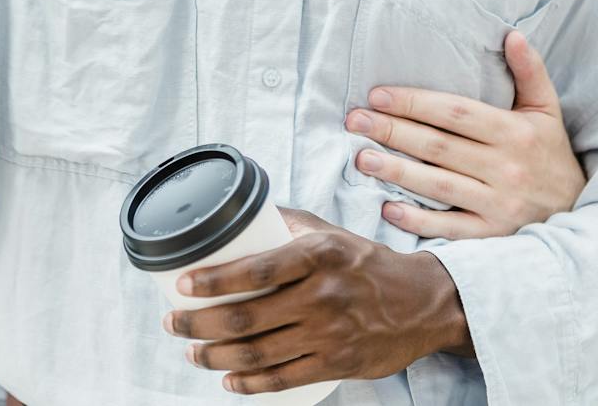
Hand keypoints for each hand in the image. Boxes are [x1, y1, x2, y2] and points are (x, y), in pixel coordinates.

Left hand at [165, 209, 468, 394]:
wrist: (424, 303)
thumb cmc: (367, 264)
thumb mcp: (332, 234)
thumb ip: (288, 225)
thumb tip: (241, 215)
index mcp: (318, 255)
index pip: (255, 269)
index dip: (213, 280)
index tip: (182, 284)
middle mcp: (323, 294)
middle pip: (247, 316)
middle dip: (200, 324)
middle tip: (174, 324)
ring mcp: (331, 333)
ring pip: (260, 351)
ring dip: (216, 356)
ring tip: (193, 352)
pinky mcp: (339, 364)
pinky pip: (285, 378)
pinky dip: (251, 383)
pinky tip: (229, 380)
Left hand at [346, 29, 583, 239]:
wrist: (583, 213)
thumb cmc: (553, 155)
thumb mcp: (548, 110)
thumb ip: (530, 72)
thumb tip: (511, 34)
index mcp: (515, 132)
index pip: (455, 112)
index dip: (414, 102)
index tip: (377, 94)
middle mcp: (506, 167)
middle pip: (438, 146)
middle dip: (393, 131)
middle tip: (356, 121)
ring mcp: (499, 204)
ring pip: (438, 184)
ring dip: (396, 171)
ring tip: (362, 158)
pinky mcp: (494, 236)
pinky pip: (451, 228)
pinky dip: (419, 219)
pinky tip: (388, 208)